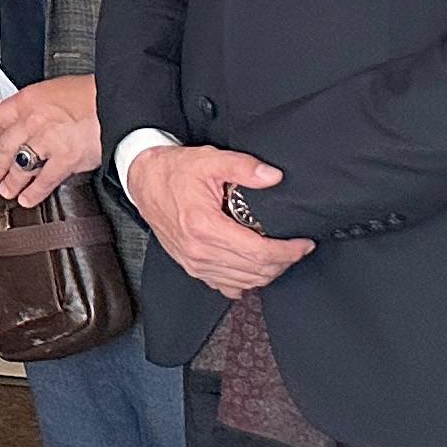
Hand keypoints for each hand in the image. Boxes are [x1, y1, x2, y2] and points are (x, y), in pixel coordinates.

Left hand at [0, 76, 104, 208]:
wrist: (117, 103)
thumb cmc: (93, 95)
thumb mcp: (58, 90)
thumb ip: (40, 105)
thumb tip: (30, 118)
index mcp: (30, 100)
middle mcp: (34, 120)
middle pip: (6, 146)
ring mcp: (47, 141)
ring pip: (20, 166)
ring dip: (11, 181)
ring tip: (6, 190)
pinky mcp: (64, 159)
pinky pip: (43, 180)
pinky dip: (34, 192)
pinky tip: (27, 198)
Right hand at [128, 144, 314, 296]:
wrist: (142, 180)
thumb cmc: (174, 171)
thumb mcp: (209, 160)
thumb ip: (244, 167)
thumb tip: (273, 177)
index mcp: (205, 227)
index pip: (259, 253)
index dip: (289, 251)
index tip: (304, 243)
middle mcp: (199, 251)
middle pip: (256, 272)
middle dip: (284, 262)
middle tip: (297, 248)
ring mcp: (194, 263)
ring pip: (245, 282)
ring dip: (268, 272)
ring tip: (280, 255)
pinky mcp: (192, 267)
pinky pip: (227, 286)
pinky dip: (246, 281)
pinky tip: (253, 267)